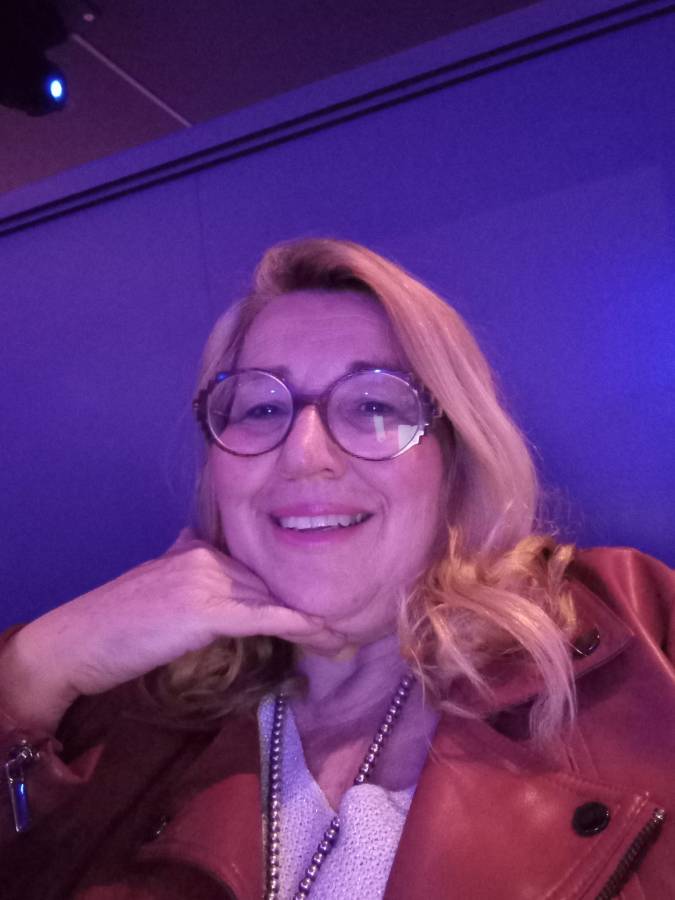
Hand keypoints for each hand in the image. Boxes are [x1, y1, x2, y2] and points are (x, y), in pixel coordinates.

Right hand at [0, 530, 345, 731]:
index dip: (292, 593)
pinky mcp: (204, 607)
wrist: (76, 642)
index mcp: (198, 549)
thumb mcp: (155, 585)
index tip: (326, 611)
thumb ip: (183, 565)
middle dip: (311, 609)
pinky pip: (264, 617)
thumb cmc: (114, 624)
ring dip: (316, 624)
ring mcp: (205, 578)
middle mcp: (206, 555)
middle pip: (273, 582)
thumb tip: (198, 550)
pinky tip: (327, 637)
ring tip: (347, 643)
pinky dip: (299, 627)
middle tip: (351, 630)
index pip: (259, 569)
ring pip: (274, 599)